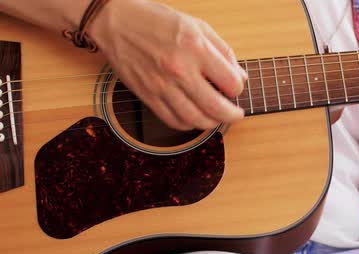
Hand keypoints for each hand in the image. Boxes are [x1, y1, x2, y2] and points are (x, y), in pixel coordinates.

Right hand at [89, 0, 246, 129]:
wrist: (116, 21)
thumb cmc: (156, 20)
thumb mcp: (197, 26)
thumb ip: (223, 51)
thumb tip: (240, 76)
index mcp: (196, 48)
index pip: (231, 83)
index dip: (238, 88)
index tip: (235, 88)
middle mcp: (179, 70)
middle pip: (216, 108)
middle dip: (232, 115)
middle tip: (236, 114)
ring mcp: (162, 85)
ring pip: (195, 120)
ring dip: (211, 123)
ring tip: (217, 118)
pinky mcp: (147, 95)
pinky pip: (173, 121)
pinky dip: (188, 124)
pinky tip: (194, 117)